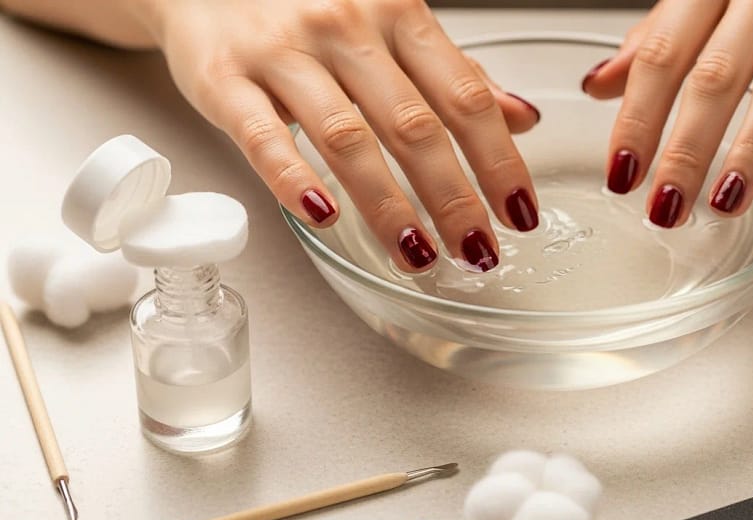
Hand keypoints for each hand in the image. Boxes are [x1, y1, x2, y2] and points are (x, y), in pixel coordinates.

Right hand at [147, 0, 541, 271]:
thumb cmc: (304, 6)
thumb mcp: (389, 25)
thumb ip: (452, 71)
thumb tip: (521, 117)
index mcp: (398, 13)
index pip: (464, 97)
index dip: (498, 160)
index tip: (517, 212)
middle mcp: (346, 25)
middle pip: (414, 125)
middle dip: (453, 199)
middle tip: (475, 252)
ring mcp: (284, 50)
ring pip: (347, 138)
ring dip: (387, 206)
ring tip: (416, 254)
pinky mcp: (224, 76)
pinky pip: (263, 136)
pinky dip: (294, 180)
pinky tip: (323, 217)